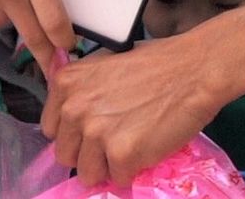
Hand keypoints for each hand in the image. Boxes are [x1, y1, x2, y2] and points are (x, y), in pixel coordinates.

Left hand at [40, 5, 244, 184]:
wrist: (193, 70)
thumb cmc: (155, 65)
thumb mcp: (103, 67)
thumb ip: (82, 92)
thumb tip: (73, 122)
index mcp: (66, 83)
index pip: (51, 129)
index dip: (75, 133)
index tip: (94, 129)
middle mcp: (73, 108)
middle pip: (65, 155)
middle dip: (88, 153)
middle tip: (115, 140)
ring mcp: (95, 132)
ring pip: (87, 174)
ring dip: (108, 166)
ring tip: (132, 143)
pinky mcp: (120, 154)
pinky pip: (117, 179)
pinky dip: (132, 170)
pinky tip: (146, 147)